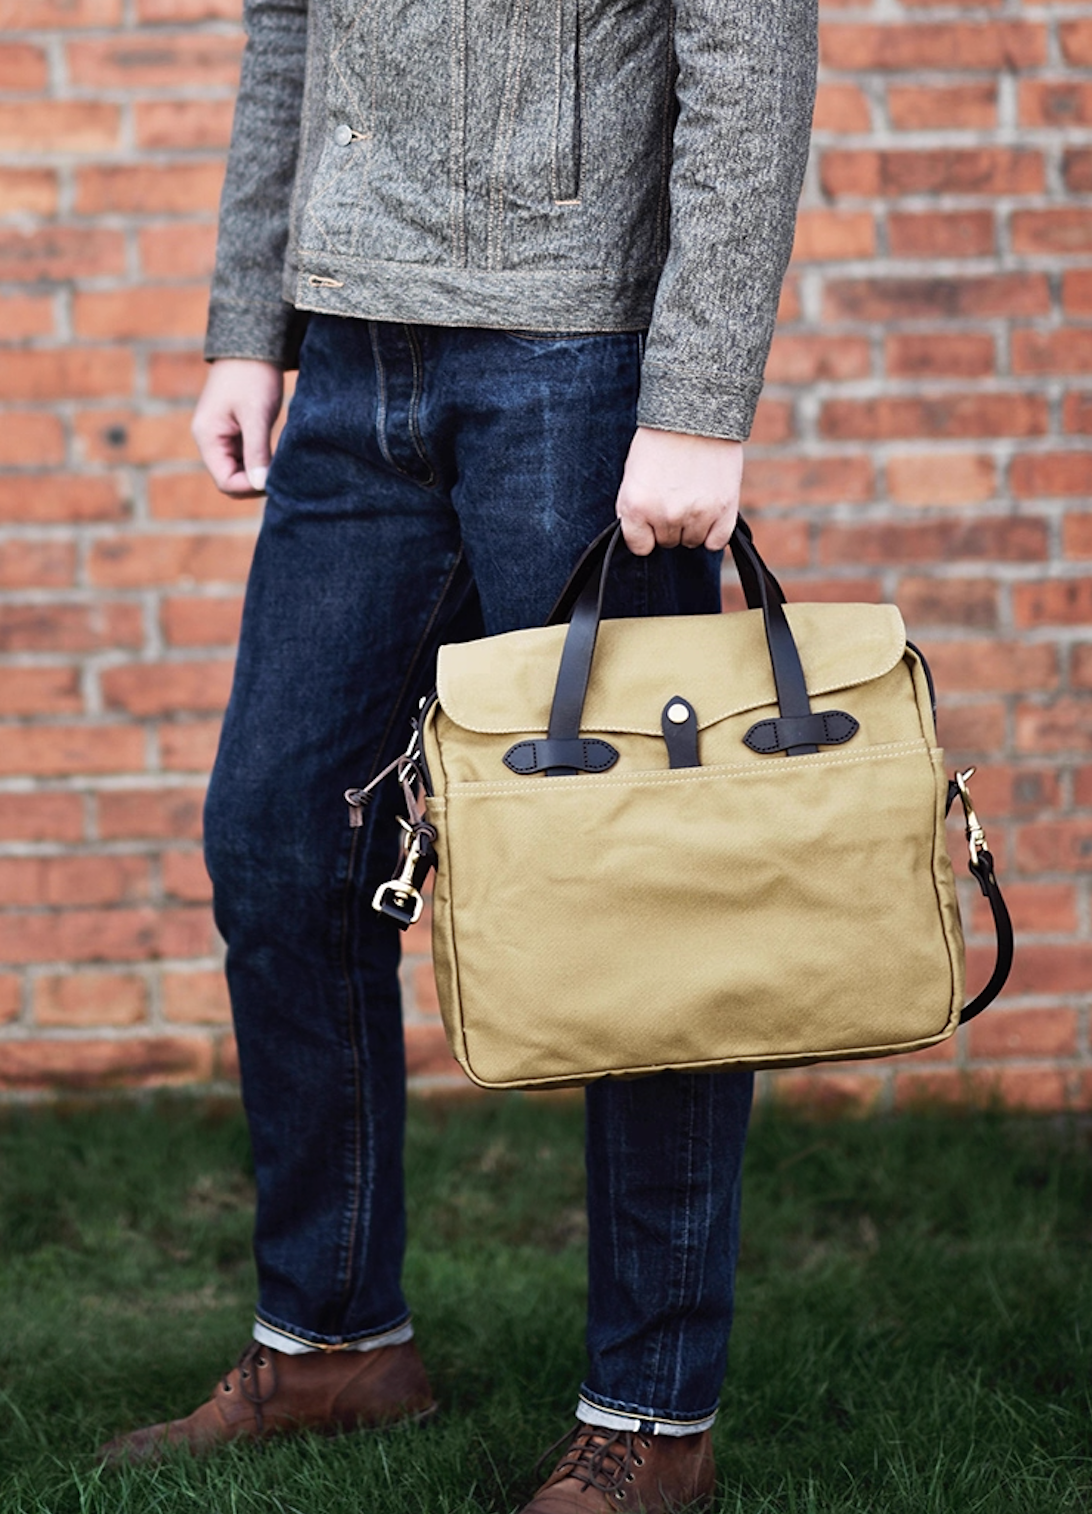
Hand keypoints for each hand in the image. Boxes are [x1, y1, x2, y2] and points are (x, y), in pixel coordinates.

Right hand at [192, 358, 284, 495]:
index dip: (250, 487)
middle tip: (282, 476)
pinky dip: (260, 462)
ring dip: (259, 473)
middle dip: (254, 483)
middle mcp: (210, 440)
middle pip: (230, 480)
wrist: (252, 345)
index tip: (275, 479)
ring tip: (281, 466)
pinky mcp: (234, 432)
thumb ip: (257, 451)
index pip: (225, 482)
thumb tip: (261, 485)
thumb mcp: (256, 414)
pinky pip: (245, 458)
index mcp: (207, 437)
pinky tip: (277, 457)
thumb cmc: (252, 376)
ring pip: (239, 471)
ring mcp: (221, 436)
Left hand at [615, 427, 742, 555]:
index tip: (652, 519)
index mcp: (635, 506)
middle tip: (676, 494)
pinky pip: (716, 543)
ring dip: (693, 526)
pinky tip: (711, 512)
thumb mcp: (634, 475)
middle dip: (670, 524)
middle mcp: (664, 516)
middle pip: (668, 542)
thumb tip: (644, 537)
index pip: (639, 546)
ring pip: (692, 542)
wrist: (695, 413)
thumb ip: (636, 510)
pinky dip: (714, 532)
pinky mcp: (723, 511)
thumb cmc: (661, 440)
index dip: (646, 533)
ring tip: (694, 495)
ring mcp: (695, 515)